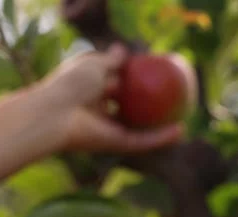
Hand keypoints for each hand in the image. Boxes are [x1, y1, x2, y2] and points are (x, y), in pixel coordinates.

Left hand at [0, 44, 184, 187]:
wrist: (55, 114)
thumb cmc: (70, 84)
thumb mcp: (93, 64)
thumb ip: (110, 59)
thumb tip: (124, 50)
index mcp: (89, 90)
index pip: (112, 84)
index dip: (129, 79)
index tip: (149, 73)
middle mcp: (98, 111)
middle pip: (126, 109)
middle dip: (144, 105)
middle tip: (169, 97)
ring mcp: (107, 129)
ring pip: (137, 130)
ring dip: (159, 128)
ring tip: (182, 120)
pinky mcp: (114, 144)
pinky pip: (141, 141)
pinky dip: (160, 138)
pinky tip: (179, 131)